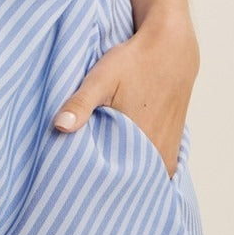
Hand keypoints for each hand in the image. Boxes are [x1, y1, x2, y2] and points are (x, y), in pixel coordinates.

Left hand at [52, 12, 199, 176]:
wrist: (172, 50)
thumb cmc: (135, 62)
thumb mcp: (102, 78)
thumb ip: (80, 104)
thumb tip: (59, 126)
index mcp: (140, 143)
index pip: (114, 181)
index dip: (94, 183)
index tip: (77, 185)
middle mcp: (159, 154)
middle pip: (129, 182)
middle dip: (109, 183)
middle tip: (86, 183)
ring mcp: (168, 152)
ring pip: (143, 177)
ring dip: (127, 176)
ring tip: (104, 175)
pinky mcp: (174, 146)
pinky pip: (156, 168)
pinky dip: (141, 168)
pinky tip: (125, 162)